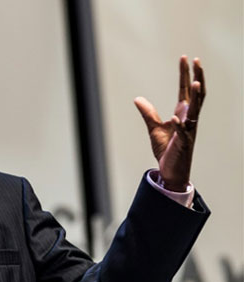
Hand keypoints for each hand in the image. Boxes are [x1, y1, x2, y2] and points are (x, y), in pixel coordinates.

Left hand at [134, 56, 205, 191]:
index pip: (185, 90)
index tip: (185, 57)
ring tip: (195, 82)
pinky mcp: (183, 144)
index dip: (185, 73)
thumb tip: (138, 99)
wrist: (170, 170)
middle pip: (196, 95)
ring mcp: (188, 131)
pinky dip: (179, 126)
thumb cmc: (167, 150)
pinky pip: (183, 134)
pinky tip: (175, 118)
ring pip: (195, 111)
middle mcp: (188, 119)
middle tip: (196, 61)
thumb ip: (148, 114)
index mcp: (182, 114)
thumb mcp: (154, 129)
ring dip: (195, 97)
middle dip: (197, 77)